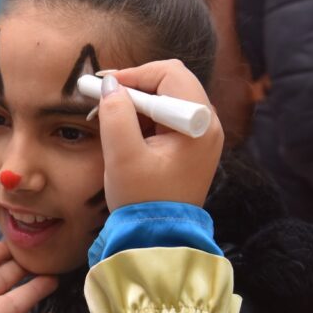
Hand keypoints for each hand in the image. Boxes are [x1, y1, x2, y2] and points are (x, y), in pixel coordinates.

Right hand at [99, 60, 223, 209]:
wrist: (159, 239)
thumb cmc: (143, 200)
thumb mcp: (122, 156)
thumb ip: (115, 115)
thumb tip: (111, 85)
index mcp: (199, 124)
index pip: (169, 74)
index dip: (134, 74)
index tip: (104, 86)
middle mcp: (207, 125)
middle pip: (171, 82)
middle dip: (135, 86)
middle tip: (104, 97)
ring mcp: (202, 136)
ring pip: (168, 98)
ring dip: (137, 102)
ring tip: (110, 117)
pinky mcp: (191, 147)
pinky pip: (168, 117)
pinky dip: (144, 117)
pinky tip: (124, 131)